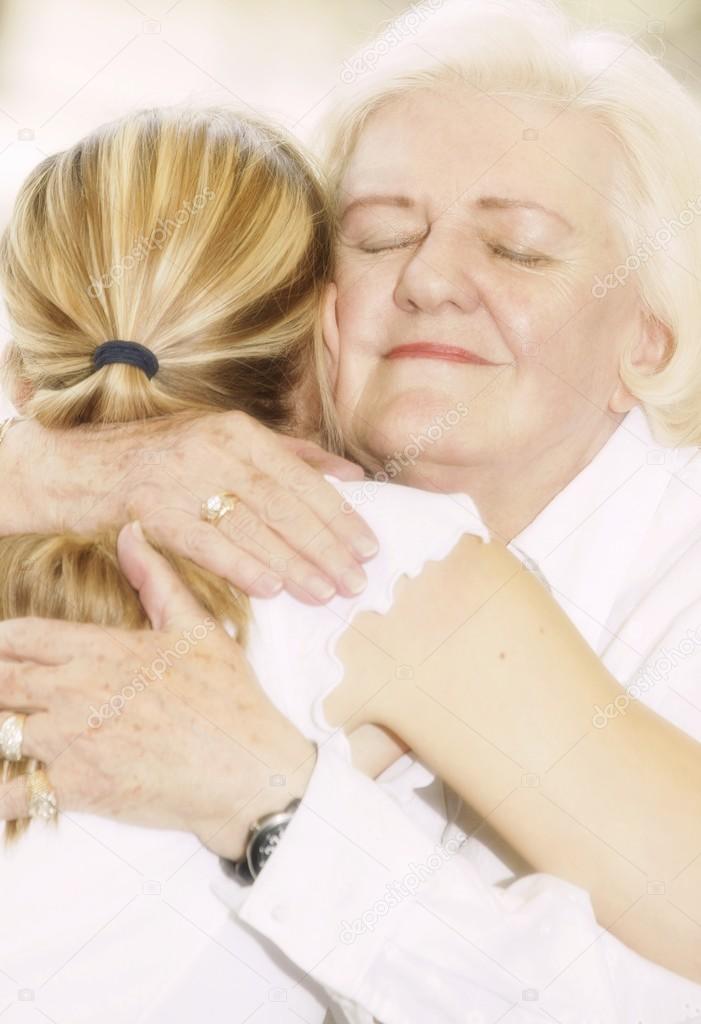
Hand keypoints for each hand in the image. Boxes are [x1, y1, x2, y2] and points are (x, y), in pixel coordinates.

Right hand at [0, 411, 377, 602]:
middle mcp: (212, 448)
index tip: (367, 545)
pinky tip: (270, 587)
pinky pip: (204, 542)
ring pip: (250, 526)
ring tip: (326, 591)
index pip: (300, 477)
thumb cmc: (159, 457)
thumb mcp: (223, 440)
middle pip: (281, 504)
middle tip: (356, 580)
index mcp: (236, 430)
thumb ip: (291, 454)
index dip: (338, 514)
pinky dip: (239, 564)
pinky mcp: (151, 510)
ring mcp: (180, 478)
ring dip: (293, 563)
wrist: (74, 465)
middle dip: (324, 546)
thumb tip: (352, 476)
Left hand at [0, 520, 316, 858]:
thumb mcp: (198, 628)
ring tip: (6, 735)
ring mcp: (72, 739)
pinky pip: (11, 792)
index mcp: (101, 649)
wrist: (249, 770)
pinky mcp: (77, 787)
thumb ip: (156, 580)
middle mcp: (76, 690)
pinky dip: (0, 791)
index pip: (20, 636)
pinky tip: (6, 785)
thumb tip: (133, 532)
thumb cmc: (229, 703)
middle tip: (2, 691)